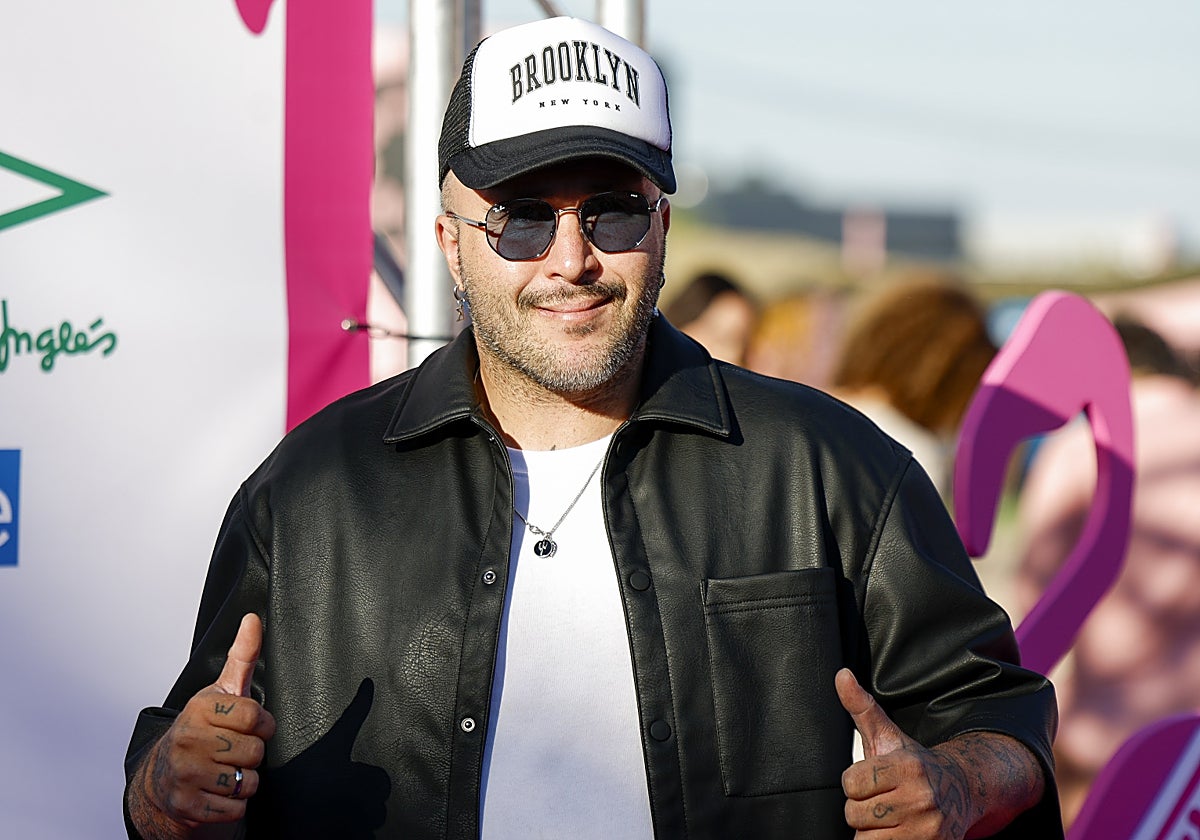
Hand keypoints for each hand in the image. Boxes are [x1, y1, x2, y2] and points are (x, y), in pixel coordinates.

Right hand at [130, 614, 276, 837]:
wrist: (162, 783)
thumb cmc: (200, 733)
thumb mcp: (221, 693)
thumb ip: (242, 657)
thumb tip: (253, 620)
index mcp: (199, 710)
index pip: (257, 717)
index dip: (261, 725)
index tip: (247, 726)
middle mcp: (188, 741)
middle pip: (256, 751)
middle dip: (251, 754)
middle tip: (231, 751)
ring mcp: (186, 776)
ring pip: (249, 781)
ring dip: (244, 780)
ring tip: (224, 770)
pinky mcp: (189, 808)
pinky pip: (238, 807)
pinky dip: (233, 804)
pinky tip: (216, 792)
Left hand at [836, 668, 976, 838]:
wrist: (961, 791)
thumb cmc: (915, 765)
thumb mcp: (889, 735)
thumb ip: (861, 707)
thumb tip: (841, 675)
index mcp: (908, 767)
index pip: (851, 784)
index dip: (854, 782)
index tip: (870, 779)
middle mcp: (921, 798)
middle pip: (856, 813)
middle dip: (861, 807)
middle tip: (880, 798)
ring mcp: (928, 829)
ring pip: (867, 838)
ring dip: (871, 829)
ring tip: (888, 815)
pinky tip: (895, 830)